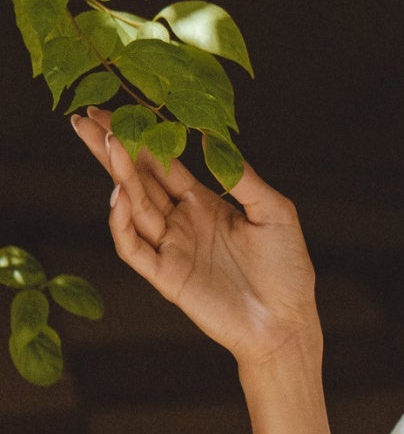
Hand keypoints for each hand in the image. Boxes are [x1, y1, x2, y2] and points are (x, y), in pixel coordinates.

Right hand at [70, 107, 318, 366]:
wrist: (287, 322)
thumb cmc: (288, 270)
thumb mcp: (273, 212)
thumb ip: (241, 176)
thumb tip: (208, 137)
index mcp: (204, 203)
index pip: (161, 164)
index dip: (139, 138)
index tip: (113, 110)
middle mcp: (182, 223)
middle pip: (138, 179)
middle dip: (112, 148)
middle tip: (85, 117)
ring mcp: (172, 249)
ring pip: (134, 206)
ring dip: (118, 174)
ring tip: (105, 141)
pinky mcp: (167, 277)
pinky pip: (134, 248)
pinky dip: (122, 222)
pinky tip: (120, 194)